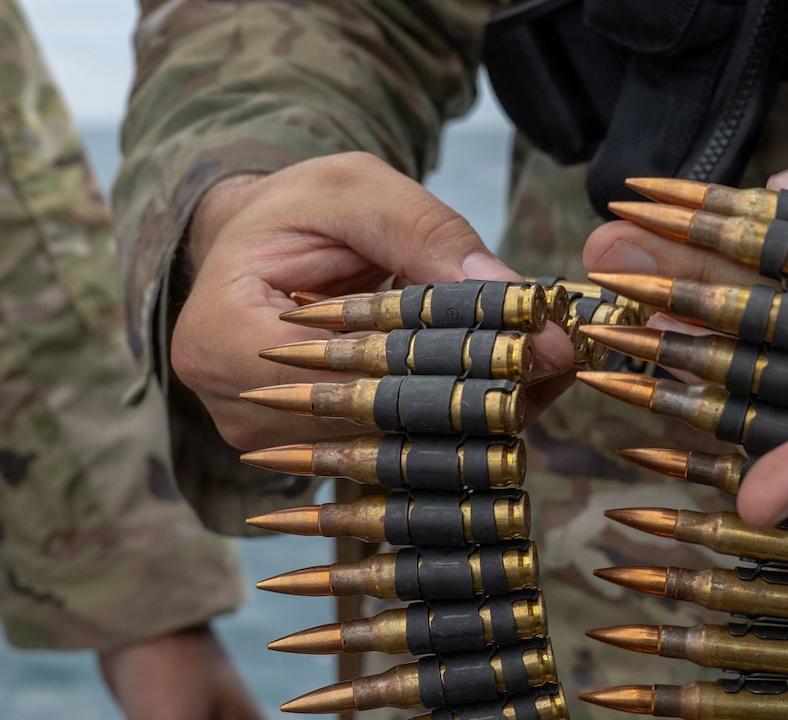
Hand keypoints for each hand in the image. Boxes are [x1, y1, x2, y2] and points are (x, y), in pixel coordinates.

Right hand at [173, 152, 574, 450]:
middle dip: (480, 389)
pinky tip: (520, 384)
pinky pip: (404, 447)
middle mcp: (244, 414)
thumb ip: (426, 235)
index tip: (537, 341)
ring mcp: (279, 449)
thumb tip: (510, 292)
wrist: (256, 246)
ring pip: (403, 445)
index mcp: (223, 340)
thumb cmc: (296, 210)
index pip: (354, 373)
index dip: (449, 361)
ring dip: (483, 410)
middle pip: (383, 422)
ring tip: (554, 364)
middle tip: (564, 356)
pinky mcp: (317, 460)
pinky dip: (462, 418)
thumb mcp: (357, 191)